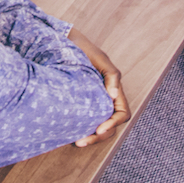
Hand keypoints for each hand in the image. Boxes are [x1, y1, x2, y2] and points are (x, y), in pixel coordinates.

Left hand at [68, 29, 130, 147]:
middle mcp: (105, 97)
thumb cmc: (81, 48)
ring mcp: (93, 100)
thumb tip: (114, 97)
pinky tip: (70, 131)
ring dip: (90, 136)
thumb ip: (112, 75)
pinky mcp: (80, 101)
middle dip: (98, 136)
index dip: (113, 124)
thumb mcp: (99, 58)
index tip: (98, 129)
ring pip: (98, 125)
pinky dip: (81, 128)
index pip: (122, 113)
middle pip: (110, 125)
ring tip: (77, 141)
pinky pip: (85, 119)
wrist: (61, 41)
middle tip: (81, 141)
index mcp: (114, 88)